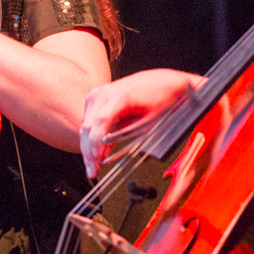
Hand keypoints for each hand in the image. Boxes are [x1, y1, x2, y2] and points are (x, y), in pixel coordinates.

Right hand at [81, 69, 205, 178]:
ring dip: (88, 145)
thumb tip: (105, 149)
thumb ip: (124, 135)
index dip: (95, 146)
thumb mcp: (148, 123)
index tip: (96, 163)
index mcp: (120, 96)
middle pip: (88, 126)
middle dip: (89, 151)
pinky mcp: (99, 95)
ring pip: (86, 123)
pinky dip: (92, 135)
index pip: (99, 124)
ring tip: (94, 164)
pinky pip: (90, 118)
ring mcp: (100, 92)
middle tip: (92, 170)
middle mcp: (105, 92)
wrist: (167, 82)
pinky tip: (97, 150)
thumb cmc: (163, 100)